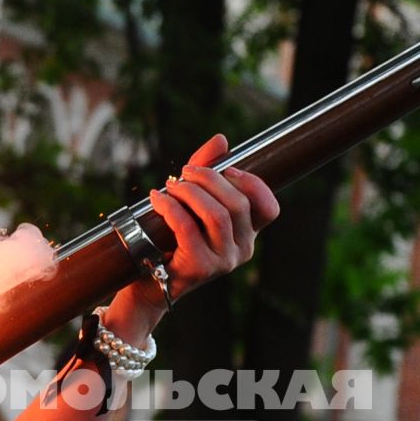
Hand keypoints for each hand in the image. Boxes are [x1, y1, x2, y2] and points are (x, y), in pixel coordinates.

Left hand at [108, 136, 279, 334]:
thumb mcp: (192, 200)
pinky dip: (170, 207)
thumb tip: (221, 140)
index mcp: (247, 233)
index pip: (269, 208)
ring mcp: (224, 262)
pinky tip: (157, 199)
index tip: (228, 169)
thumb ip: (207, 170)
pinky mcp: (200, 268)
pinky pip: (188, 228)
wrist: (149, 280)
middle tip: (186, 172)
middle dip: (210, 179)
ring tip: (171, 186)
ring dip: (190, 192)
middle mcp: (242, 249)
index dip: (253, 183)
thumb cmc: (173, 237)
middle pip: (238, 204)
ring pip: (217, 215)